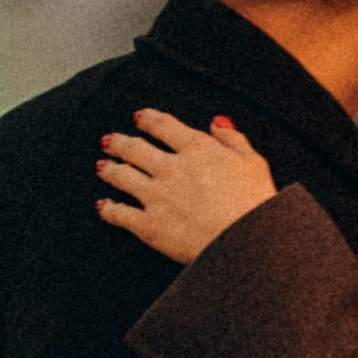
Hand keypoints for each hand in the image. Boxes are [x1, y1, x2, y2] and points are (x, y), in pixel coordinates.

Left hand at [96, 109, 276, 264]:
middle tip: (110, 140)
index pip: (164, 126)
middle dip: (119, 142)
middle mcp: (171, 168)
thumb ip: (233, 139)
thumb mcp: (253, 162)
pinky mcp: (148, 225)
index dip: (148, 119)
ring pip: (122, 176)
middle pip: (135, 148)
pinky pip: (119, 214)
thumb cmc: (255, 203)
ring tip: (102, 166)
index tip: (139, 117)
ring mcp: (156, 196)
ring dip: (109, 169)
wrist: (245, 241)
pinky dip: (108, 208)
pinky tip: (103, 205)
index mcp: (197, 149)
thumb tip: (218, 122)